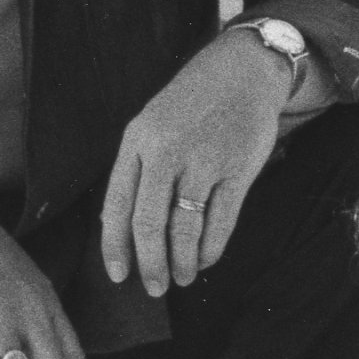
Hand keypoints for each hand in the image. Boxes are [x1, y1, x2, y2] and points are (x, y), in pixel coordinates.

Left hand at [101, 31, 292, 298]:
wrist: (242, 70)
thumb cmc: (191, 102)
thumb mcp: (151, 124)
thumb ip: (137, 169)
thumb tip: (119, 226)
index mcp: (136, 141)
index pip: (117, 205)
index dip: (116, 246)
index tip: (119, 275)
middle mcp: (166, 151)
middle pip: (150, 223)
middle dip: (150, 264)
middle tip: (153, 287)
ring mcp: (204, 160)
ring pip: (186, 228)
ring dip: (182, 261)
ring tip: (181, 278)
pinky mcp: (238, 169)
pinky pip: (221, 221)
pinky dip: (211, 248)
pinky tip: (206, 259)